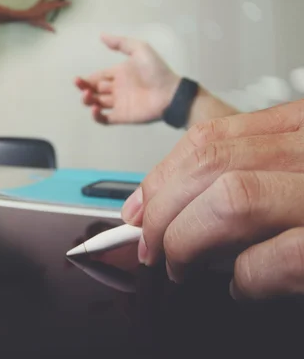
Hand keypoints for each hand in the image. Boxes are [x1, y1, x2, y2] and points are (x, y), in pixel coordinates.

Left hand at [23, 0, 69, 31]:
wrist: (25, 15)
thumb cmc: (33, 19)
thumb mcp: (42, 24)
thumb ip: (48, 27)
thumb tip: (54, 31)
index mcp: (47, 8)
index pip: (57, 5)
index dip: (64, 4)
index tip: (69, 2)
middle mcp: (45, 4)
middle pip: (55, 2)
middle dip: (62, 1)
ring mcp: (42, 3)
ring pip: (51, 0)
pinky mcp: (39, 3)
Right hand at [75, 34, 180, 124]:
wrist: (170, 92)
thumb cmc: (156, 70)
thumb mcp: (140, 49)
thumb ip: (121, 43)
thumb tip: (101, 35)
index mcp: (118, 74)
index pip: (97, 77)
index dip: (86, 79)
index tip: (78, 79)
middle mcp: (116, 88)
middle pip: (94, 90)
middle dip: (84, 88)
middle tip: (81, 86)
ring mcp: (118, 103)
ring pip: (96, 103)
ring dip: (88, 100)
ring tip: (87, 95)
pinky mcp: (122, 116)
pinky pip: (104, 119)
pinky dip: (96, 116)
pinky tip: (95, 109)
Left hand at [121, 100, 303, 299]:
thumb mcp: (299, 170)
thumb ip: (251, 172)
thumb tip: (172, 202)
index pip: (209, 139)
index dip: (160, 176)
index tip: (137, 207)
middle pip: (208, 164)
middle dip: (160, 210)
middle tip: (150, 247)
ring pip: (230, 201)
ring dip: (187, 241)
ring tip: (181, 267)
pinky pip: (274, 258)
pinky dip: (245, 278)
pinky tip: (244, 287)